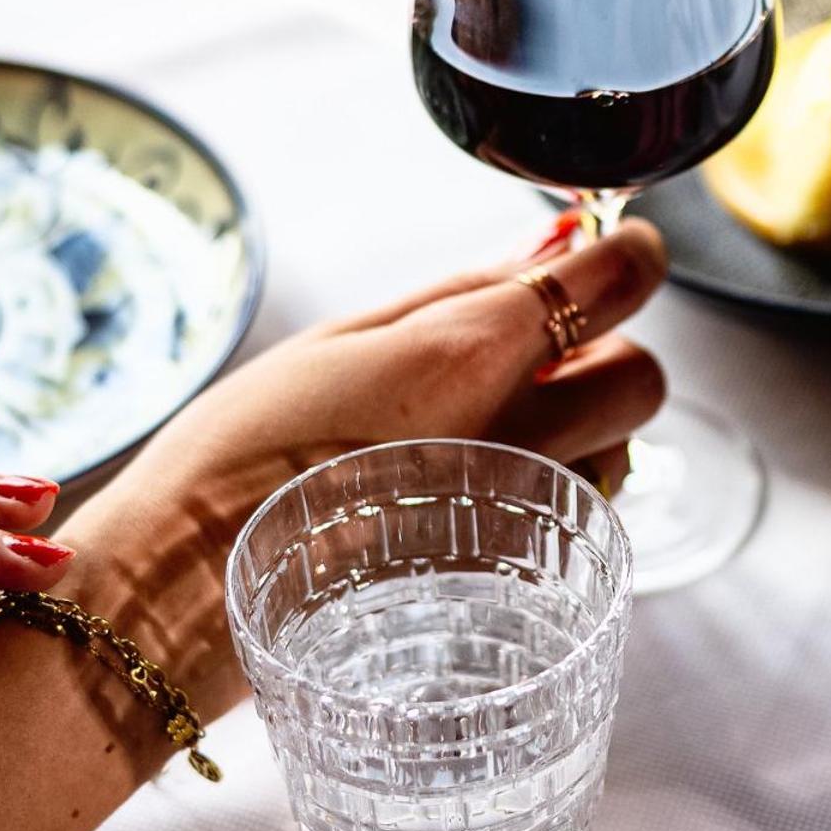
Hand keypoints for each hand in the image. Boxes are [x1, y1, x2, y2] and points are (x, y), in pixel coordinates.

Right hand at [55, 220, 668, 710]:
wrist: (189, 588)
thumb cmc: (243, 452)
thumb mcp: (341, 339)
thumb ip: (463, 289)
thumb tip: (553, 242)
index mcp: (471, 356)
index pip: (618, 279)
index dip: (628, 253)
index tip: (618, 248)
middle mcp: (520, 438)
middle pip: (641, 376)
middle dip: (606, 353)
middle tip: (533, 354)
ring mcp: (524, 519)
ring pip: (619, 452)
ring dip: (584, 428)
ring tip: (486, 429)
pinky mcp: (515, 581)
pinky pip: (577, 516)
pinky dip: (553, 490)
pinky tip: (473, 488)